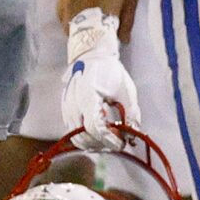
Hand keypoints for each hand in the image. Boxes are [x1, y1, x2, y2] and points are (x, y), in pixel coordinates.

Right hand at [62, 8, 139, 144]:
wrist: (91, 55)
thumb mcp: (126, 90)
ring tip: (108, 140)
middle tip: (116, 143)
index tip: (120, 143)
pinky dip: (84, 136)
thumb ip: (131, 113)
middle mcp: (73, 104)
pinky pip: (72, 129)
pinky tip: (98, 134)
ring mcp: (66, 107)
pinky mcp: (65, 109)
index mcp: (88, 96)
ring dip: (92, 143)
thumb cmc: (110, 71)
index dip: (108, 139)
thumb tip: (134, 135)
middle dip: (100, 144)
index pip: (95, 127)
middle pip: (83, 135)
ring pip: (74, 135)